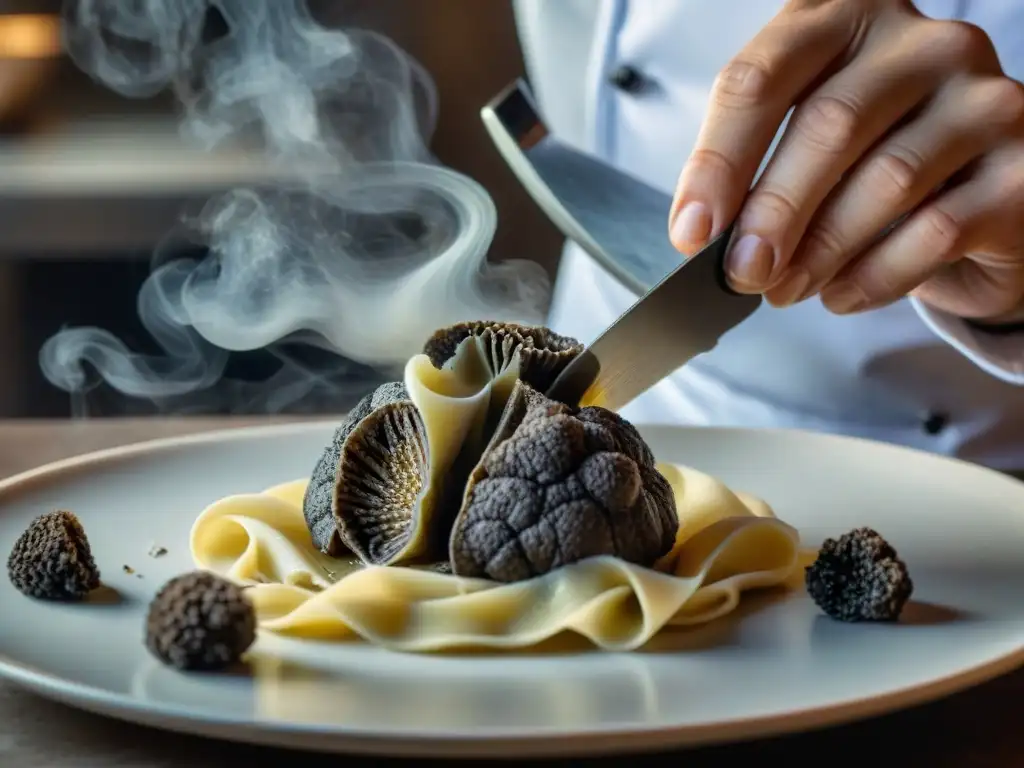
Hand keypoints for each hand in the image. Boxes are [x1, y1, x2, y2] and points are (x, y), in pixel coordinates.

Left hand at [667, 0, 1023, 322]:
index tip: (692, 230)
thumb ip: (754, 170)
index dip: (719, 160)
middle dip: (772, 214)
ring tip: (785, 289)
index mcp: (848, 17)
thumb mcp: (802, 145)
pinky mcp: (1022, 168)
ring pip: (886, 181)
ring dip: (821, 251)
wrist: (972, 200)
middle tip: (741, 273)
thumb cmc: (869, 163)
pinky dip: (875, 275)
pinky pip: (936, 231)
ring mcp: (984, 99)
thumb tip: (702, 230)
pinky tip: (840, 295)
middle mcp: (925, 43)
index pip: (763, 77)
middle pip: (829, 126)